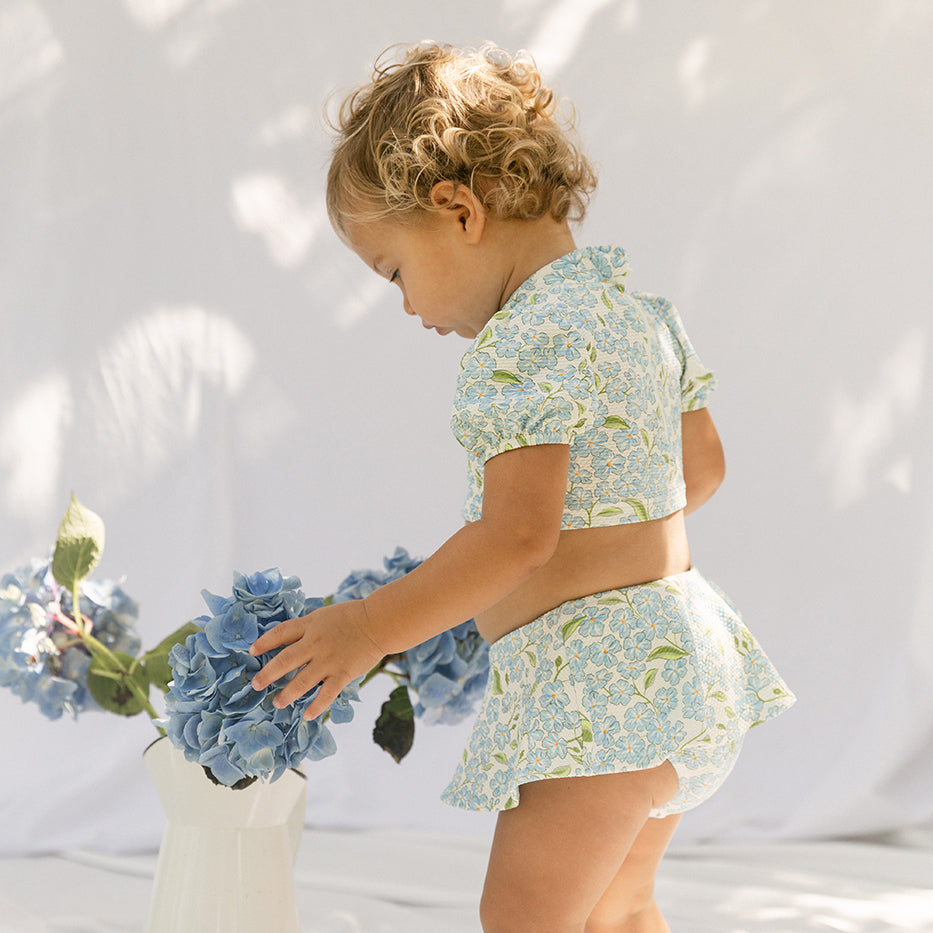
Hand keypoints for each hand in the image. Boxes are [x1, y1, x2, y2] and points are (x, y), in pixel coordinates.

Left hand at [249, 600, 385, 721]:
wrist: (378, 622)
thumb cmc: (352, 617)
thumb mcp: (324, 615)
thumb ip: (307, 628)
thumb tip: (289, 640)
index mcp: (310, 626)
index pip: (280, 633)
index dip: (264, 642)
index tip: (251, 650)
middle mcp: (315, 644)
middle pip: (284, 660)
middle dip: (267, 674)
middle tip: (256, 684)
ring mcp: (328, 660)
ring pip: (300, 682)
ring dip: (287, 694)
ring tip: (278, 703)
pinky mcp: (342, 674)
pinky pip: (325, 694)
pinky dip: (315, 707)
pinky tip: (307, 715)